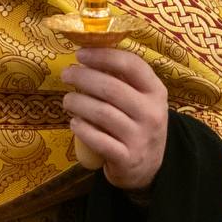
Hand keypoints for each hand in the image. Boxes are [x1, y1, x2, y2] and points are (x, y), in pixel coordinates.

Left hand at [62, 47, 167, 192]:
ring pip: (102, 113)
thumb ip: (120, 79)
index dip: (104, 56)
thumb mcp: (140, 99)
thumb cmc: (137, 124)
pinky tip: (74, 123)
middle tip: (66, 74)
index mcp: (156, 91)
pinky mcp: (127, 158)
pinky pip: (98, 139)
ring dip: (78, 103)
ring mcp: (140, 137)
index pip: (132, 65)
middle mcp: (152, 113)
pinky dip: (82, 129)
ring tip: (67, 100)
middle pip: (111, 88)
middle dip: (83, 77)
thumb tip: (88, 54)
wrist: (148, 167)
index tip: (80, 54)